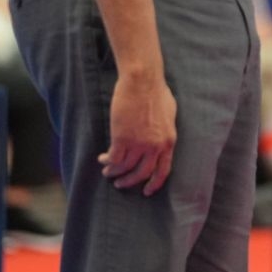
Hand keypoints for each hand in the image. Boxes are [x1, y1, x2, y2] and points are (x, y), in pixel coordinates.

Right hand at [100, 71, 176, 195]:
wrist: (142, 80)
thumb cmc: (156, 91)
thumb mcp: (169, 114)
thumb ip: (165, 130)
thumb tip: (160, 138)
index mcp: (168, 141)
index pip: (163, 171)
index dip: (154, 183)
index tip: (147, 191)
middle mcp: (155, 146)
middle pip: (141, 173)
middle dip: (130, 181)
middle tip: (120, 183)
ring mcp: (138, 144)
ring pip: (124, 167)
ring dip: (114, 172)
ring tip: (107, 172)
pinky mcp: (122, 138)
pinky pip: (113, 158)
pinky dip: (107, 161)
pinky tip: (102, 159)